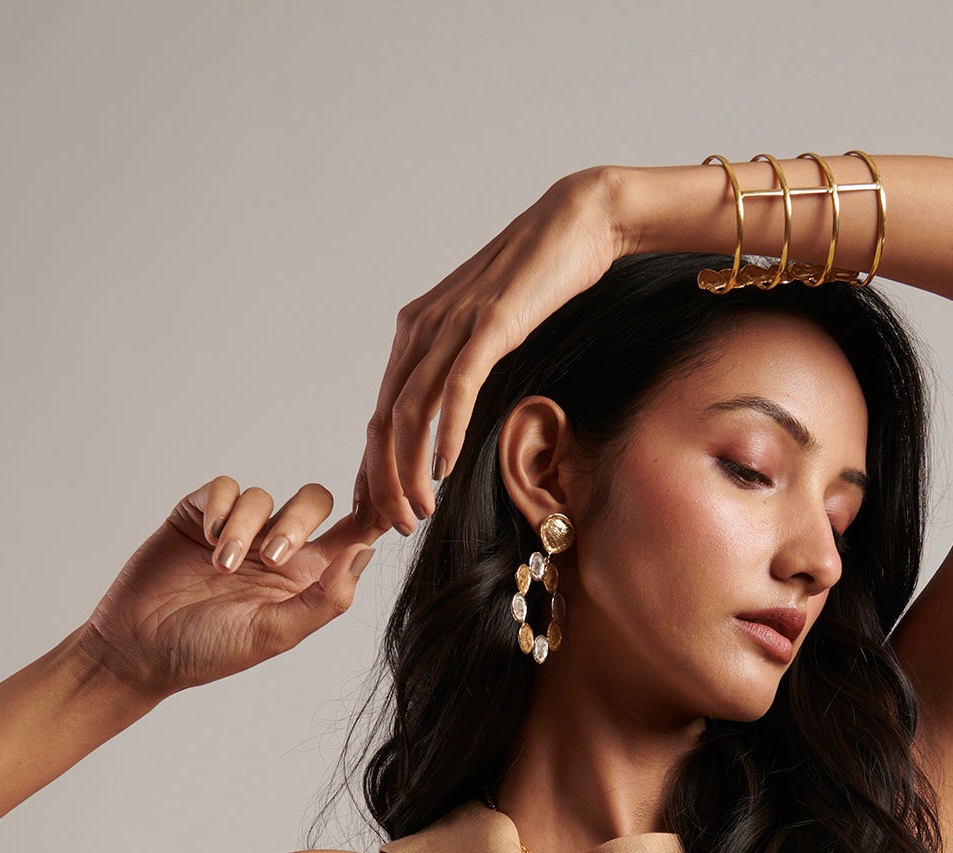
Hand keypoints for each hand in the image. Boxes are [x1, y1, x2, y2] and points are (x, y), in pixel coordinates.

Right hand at [80, 478, 377, 697]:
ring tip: (221, 567)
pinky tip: (207, 540)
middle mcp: (275, 550)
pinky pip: (226, 488)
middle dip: (298, 522)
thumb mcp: (275, 634)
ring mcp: (239, 530)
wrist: (139, 647)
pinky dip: (221, 510)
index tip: (387, 503)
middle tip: (271, 558)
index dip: (374, 512)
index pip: (352, 534)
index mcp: (305, 581)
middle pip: (313, 502)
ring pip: (263, 495)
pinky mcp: (201, 514)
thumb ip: (327, 597)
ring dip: (245, 529)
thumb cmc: (208, 651)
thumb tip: (367, 551)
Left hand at [354, 168, 626, 536]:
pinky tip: (444, 470)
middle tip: (395, 528)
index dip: (374, 470)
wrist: (578, 225)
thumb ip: (458, 370)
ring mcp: (451, 325)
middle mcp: (420, 329)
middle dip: (383, 483)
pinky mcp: (488, 325)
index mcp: (414, 334)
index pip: (380, 414)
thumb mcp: (485, 333)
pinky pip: (455, 389)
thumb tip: (447, 419)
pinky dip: (446, 434)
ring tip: (419, 513)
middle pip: (383, 421)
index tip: (378, 515)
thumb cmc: (538, 283)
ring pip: (410, 413)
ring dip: (408, 472)